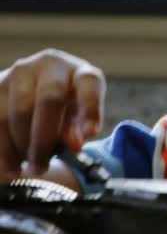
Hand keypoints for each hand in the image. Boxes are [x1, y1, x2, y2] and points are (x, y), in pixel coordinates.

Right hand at [0, 49, 104, 177]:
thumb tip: (75, 144)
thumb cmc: (60, 111)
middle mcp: (50, 64)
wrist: (27, 94)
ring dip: (18, 146)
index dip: (91, 107)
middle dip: (44, 138)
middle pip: (50, 98)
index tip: (91, 134)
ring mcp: (20, 71)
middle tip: (40, 166)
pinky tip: (7, 164)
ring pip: (17, 111)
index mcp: (79, 72)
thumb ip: (77, 131)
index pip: (89, 83)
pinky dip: (2, 146)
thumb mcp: (74, 120)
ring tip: (22, 170)